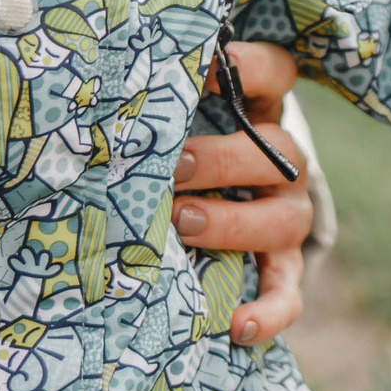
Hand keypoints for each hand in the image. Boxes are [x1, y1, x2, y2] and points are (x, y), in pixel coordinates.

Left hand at [176, 40, 315, 347]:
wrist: (216, 203)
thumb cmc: (181, 146)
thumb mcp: (179, 118)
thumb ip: (160, 105)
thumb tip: (101, 94)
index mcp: (260, 110)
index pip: (276, 72)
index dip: (249, 67)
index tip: (209, 69)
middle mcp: (285, 162)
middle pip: (277, 151)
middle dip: (223, 160)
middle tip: (175, 167)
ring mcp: (289, 216)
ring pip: (285, 220)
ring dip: (232, 224)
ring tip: (181, 226)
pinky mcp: (285, 266)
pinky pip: (289, 292)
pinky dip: (268, 310)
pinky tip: (236, 323)